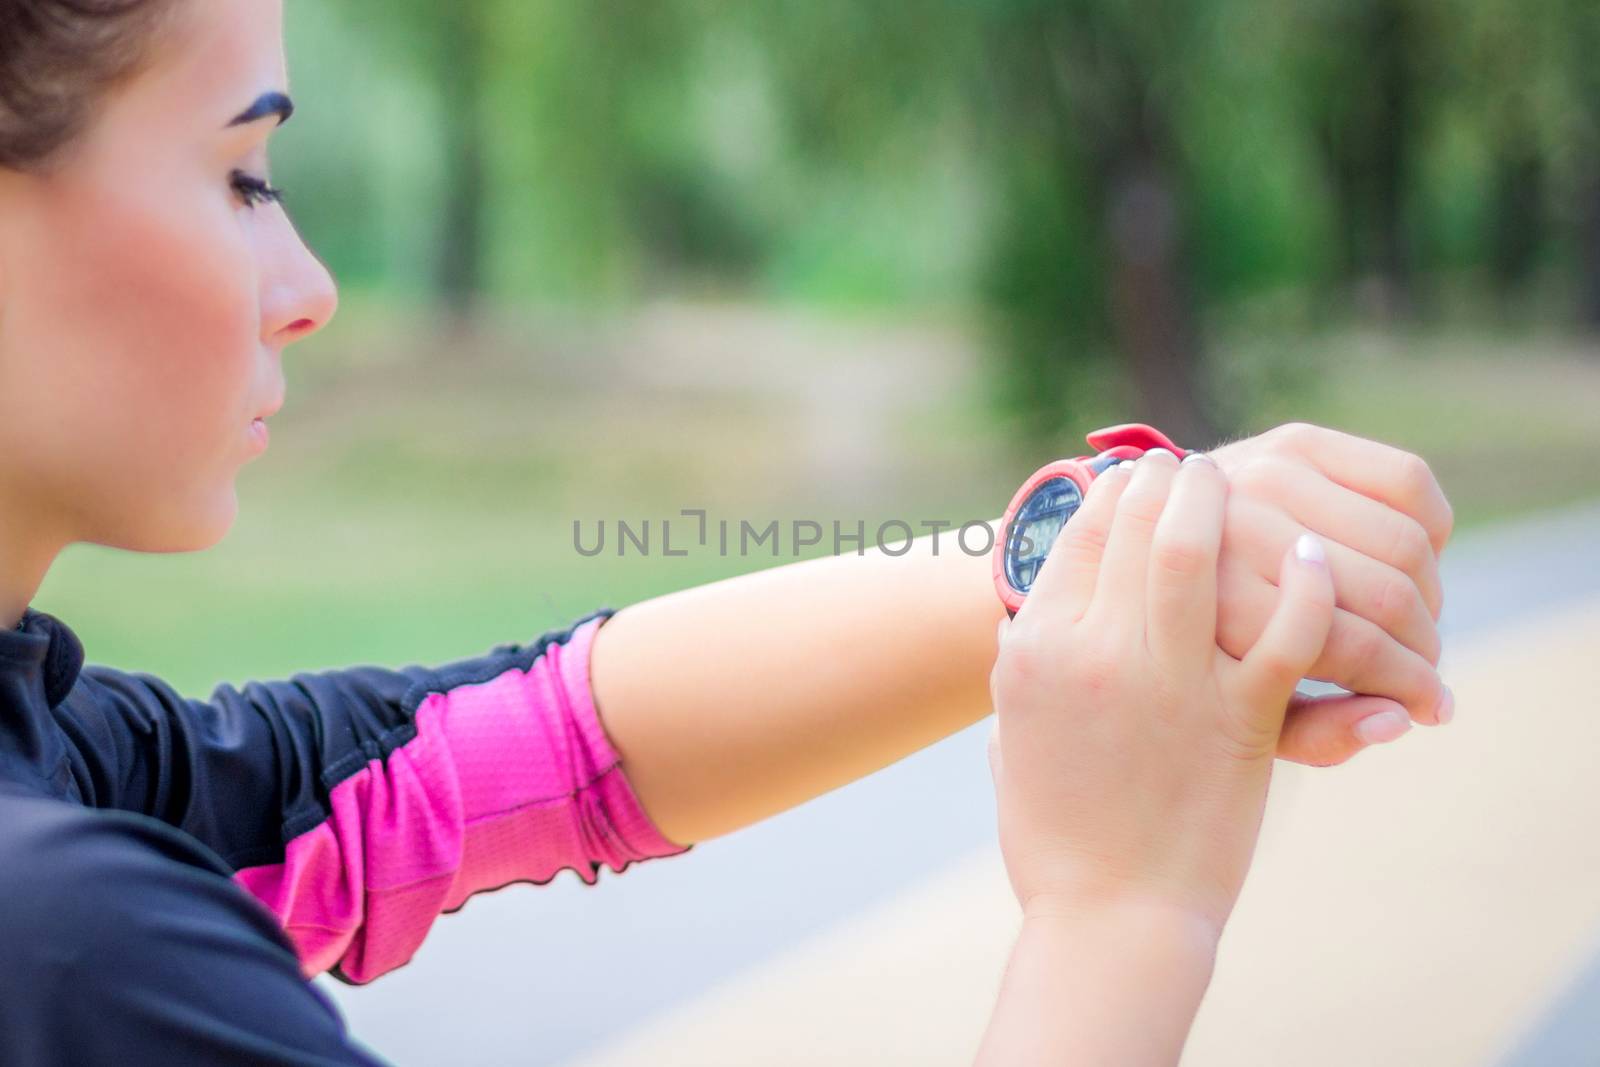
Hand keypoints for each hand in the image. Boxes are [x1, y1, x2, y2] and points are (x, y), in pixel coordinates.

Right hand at [988, 450, 1334, 930]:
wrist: (1112, 914)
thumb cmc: (1053, 833)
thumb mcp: (1012, 733)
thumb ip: (1019, 672)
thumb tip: (1024, 625)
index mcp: (1035, 650)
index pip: (1079, 534)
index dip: (1113, 492)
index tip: (1135, 477)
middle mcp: (1097, 652)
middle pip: (1138, 524)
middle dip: (1169, 481)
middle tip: (1190, 468)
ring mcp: (1171, 682)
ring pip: (1200, 553)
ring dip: (1220, 503)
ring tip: (1235, 482)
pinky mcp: (1241, 719)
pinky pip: (1287, 627)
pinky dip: (1304, 579)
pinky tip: (1310, 552)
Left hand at [1209, 423, 1453, 763]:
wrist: (1149, 552)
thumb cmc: (1203, 650)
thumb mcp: (1240, 713)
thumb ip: (1315, 732)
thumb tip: (1400, 722)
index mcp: (1211, 609)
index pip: (1349, 646)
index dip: (1406, 684)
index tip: (1431, 708)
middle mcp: (1233, 533)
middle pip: (1386, 594)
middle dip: (1426, 644)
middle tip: (1428, 668)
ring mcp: (1264, 478)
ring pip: (1405, 541)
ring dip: (1432, 592)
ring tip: (1420, 624)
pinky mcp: (1294, 440)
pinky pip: (1409, 483)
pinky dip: (1432, 528)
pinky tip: (1413, 563)